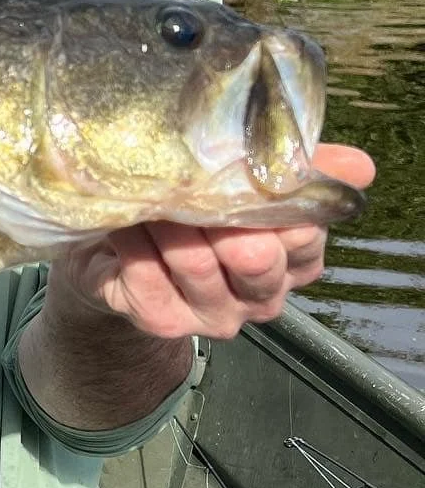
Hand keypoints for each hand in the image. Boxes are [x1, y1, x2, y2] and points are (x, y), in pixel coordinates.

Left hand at [49, 143, 375, 341]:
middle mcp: (260, 297)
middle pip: (255, 260)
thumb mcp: (248, 184)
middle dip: (227, 220)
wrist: (126, 254)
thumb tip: (360, 166)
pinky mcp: (163, 320)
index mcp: (294, 262)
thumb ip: (300, 170)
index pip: (303, 235)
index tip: (249, 173)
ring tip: (155, 191)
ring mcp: (212, 314)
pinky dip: (135, 244)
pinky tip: (128, 220)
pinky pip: (148, 279)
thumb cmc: (198, 212)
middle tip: (199, 183)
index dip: (276, 205)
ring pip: (197, 264)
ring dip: (172, 223)